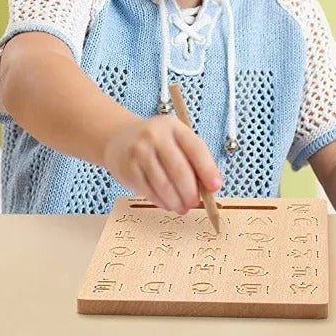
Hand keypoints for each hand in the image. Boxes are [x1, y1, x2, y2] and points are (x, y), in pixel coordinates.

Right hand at [104, 115, 221, 213]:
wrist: (119, 138)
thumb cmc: (157, 143)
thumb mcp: (177, 141)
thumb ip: (195, 160)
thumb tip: (211, 188)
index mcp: (174, 127)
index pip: (195, 149)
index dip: (208, 170)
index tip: (215, 187)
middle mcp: (155, 137)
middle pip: (179, 171)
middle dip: (191, 192)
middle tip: (195, 203)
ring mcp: (139, 152)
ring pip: (164, 185)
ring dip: (177, 202)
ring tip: (182, 208)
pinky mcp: (128, 169)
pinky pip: (149, 192)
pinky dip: (162, 202)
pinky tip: (168, 204)